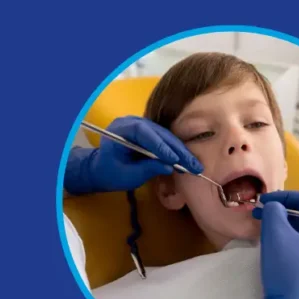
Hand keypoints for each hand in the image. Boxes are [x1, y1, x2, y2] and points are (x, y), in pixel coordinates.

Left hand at [63, 116, 202, 194]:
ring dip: (182, 151)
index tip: (174, 159)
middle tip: (193, 165)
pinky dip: (178, 151)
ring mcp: (145, 126)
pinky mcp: (153, 133)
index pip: (143, 133)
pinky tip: (189, 162)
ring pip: (167, 137)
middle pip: (160, 133)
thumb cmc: (110, 173)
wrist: (103, 168)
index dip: (160, 145)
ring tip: (195, 166)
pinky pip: (167, 140)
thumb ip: (146, 169)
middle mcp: (134, 123)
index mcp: (121, 129)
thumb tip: (169, 167)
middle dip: (178, 150)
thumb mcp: (126, 175)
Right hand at [241, 191, 298, 298]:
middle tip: (258, 212)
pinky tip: (267, 242)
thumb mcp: (276, 235)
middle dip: (280, 209)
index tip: (263, 200)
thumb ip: (274, 211)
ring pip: (298, 230)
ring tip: (260, 225)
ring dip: (279, 224)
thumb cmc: (286, 270)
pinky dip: (282, 238)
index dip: (285, 195)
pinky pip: (296, 245)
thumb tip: (274, 205)